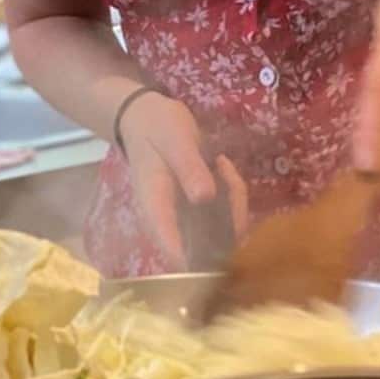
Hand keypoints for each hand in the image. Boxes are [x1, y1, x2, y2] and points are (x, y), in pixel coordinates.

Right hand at [117, 93, 248, 268]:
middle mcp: (171, 221)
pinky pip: (224, 212)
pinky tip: (223, 165)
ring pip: (222, 230)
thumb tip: (205, 198)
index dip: (204, 259)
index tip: (230, 237)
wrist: (145, 119)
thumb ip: (189, 168)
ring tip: (223, 163)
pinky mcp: (198, 208)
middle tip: (230, 177)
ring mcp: (186, 216)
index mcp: (156, 210)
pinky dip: (232, 193)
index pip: (176, 252)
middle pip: (208, 245)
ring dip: (234, 201)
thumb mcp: (174, 140)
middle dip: (232, 217)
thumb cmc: (156, 128)